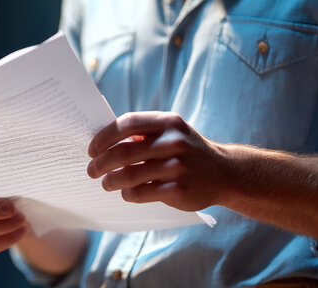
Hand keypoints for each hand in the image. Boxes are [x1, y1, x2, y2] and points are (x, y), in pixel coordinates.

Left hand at [87, 111, 232, 210]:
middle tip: (92, 170)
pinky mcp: (178, 190)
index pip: (126, 124)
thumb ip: (143, 133)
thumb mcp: (172, 132)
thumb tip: (104, 140)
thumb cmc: (188, 150)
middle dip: (101, 163)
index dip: (104, 137)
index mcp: (168, 122)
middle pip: (123, 152)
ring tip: (106, 184)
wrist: (225, 172)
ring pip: (129, 175)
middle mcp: (173, 142)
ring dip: (111, 181)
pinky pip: (141, 193)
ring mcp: (177, 167)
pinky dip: (128, 194)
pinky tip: (125, 193)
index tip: (92, 149)